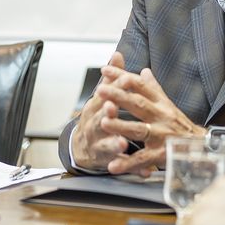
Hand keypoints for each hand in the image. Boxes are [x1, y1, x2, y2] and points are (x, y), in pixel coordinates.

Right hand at [71, 52, 133, 169]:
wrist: (82, 147)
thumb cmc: (97, 116)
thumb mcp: (102, 97)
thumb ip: (112, 77)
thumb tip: (117, 54)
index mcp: (96, 107)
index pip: (104, 96)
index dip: (112, 89)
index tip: (122, 81)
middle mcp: (94, 125)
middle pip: (99, 119)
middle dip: (106, 115)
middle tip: (112, 110)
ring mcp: (98, 144)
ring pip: (106, 144)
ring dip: (114, 144)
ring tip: (123, 144)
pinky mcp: (106, 161)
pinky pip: (120, 165)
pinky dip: (130, 167)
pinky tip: (142, 170)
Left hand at [94, 64, 204, 175]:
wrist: (202, 148)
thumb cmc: (180, 125)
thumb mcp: (168, 105)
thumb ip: (154, 89)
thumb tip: (144, 71)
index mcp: (160, 103)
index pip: (141, 86)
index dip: (123, 76)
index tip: (105, 69)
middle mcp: (161, 116)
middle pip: (139, 104)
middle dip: (119, 96)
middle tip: (100, 90)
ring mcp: (161, 136)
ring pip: (139, 130)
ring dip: (121, 126)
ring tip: (103, 123)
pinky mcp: (161, 155)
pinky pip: (142, 159)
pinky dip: (127, 163)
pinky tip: (112, 165)